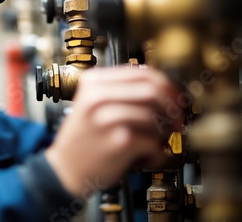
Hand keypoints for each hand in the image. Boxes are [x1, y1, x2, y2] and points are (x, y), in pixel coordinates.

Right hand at [45, 67, 182, 198]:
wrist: (64, 170)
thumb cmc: (83, 139)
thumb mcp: (91, 104)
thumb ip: (119, 91)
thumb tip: (162, 88)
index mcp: (93, 82)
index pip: (142, 72)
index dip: (166, 85)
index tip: (174, 98)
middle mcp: (98, 97)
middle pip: (153, 91)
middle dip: (172, 107)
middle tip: (176, 121)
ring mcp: (109, 118)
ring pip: (156, 117)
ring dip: (164, 132)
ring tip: (155, 141)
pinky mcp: (120, 141)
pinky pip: (154, 142)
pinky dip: (156, 152)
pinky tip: (145, 156)